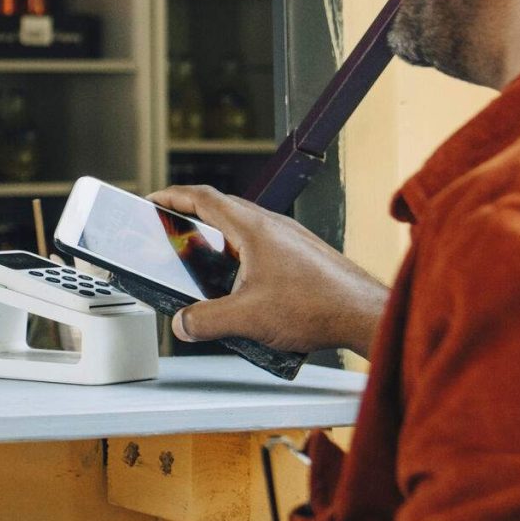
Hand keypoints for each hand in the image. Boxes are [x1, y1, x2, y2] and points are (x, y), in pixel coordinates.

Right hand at [150, 184, 388, 355]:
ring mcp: (291, 239)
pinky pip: (263, 245)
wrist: (364, 313)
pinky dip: (243, 256)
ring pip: (245, 229)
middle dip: (193, 217)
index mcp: (253, 228)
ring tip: (204, 264)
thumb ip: (206, 320)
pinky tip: (243, 286)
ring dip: (220, 239)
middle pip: (224, 209)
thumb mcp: (247, 318)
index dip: (174, 196)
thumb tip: (183, 323)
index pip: (204, 197)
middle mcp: (273, 226)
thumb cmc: (318, 306)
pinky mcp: (304, 255)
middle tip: (173, 230)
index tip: (155, 199)